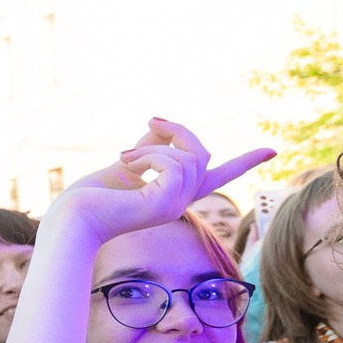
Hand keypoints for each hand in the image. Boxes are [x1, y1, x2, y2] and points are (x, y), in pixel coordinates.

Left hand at [47, 118, 272, 246]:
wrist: (71, 221)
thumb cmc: (89, 197)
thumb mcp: (127, 162)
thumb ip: (150, 145)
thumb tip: (161, 124)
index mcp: (172, 195)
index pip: (216, 176)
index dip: (244, 162)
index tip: (271, 150)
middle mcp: (180, 202)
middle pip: (202, 153)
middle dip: (178, 130)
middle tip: (150, 121)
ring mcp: (176, 206)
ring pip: (189, 156)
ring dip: (155, 144)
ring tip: (124, 156)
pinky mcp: (167, 204)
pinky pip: (175, 162)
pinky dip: (151, 153)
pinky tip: (127, 163)